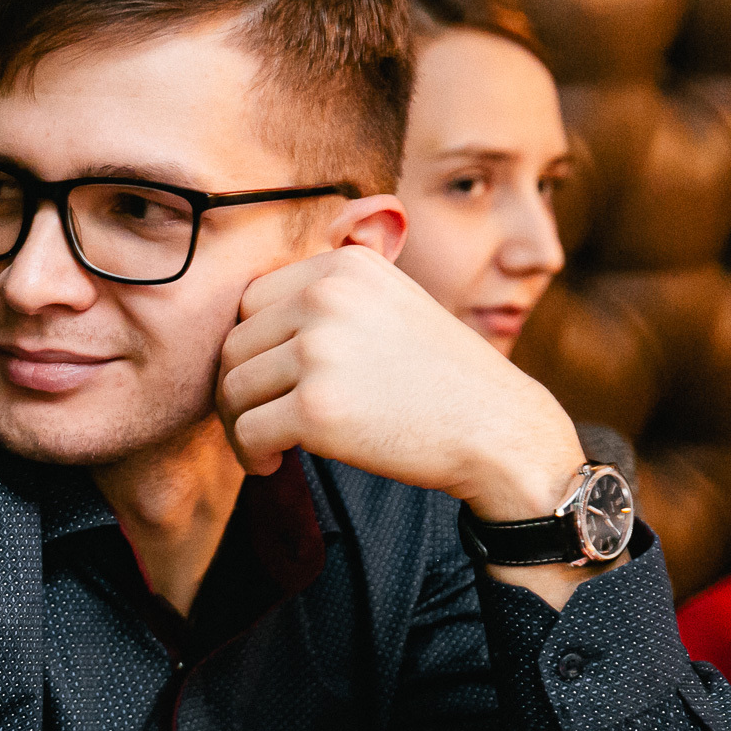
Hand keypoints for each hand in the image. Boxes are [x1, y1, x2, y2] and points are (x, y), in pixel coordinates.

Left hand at [218, 245, 583, 523]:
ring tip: (268, 443)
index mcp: (342, 268)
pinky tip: (271, 463)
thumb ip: (329, 294)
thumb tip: (245, 310)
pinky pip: (247, 432)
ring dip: (241, 423)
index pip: (250, 302)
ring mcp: (319, 352)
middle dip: (240, 388)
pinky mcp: (315, 409)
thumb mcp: (390, 301)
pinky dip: (251, 454)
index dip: (252, 347)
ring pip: (233, 389)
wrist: (497, 429)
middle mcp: (326, 298)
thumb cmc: (437, 375)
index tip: (268, 379)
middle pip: (234, 345)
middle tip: (261, 418)